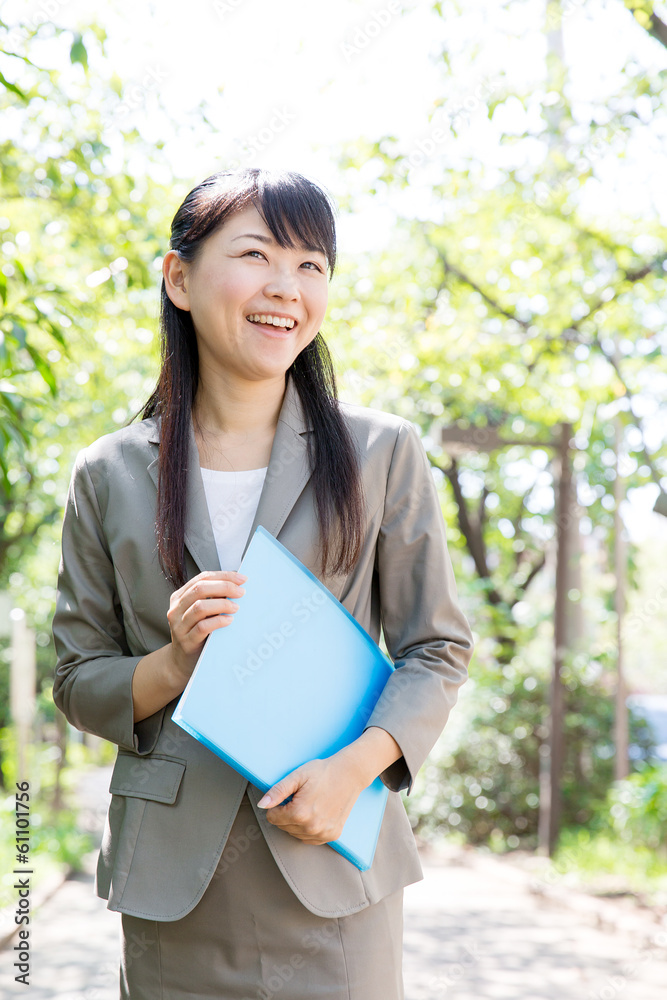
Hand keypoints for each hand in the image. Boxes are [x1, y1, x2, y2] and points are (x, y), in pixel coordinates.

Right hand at [166, 569, 246, 685]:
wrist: (182, 661)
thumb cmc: (196, 633)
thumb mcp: (200, 612)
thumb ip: (212, 598)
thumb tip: (237, 585)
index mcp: (180, 597)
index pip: (202, 578)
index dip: (223, 576)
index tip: (241, 579)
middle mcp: (176, 609)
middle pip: (200, 589)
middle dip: (224, 587)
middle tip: (241, 592)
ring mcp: (179, 625)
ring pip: (200, 607)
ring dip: (222, 604)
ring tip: (236, 607)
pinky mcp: (186, 641)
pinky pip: (202, 627)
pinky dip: (218, 621)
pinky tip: (229, 620)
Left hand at [256, 754, 367, 845]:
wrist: (349, 774)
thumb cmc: (323, 772)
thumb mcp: (297, 776)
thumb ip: (277, 792)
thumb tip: (262, 805)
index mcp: (299, 813)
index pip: (273, 818)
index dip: (277, 805)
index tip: (289, 796)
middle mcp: (311, 827)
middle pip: (284, 827)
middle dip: (286, 813)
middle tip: (300, 797)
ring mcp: (323, 833)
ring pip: (296, 834)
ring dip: (297, 822)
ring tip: (309, 804)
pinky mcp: (332, 835)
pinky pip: (310, 838)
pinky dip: (308, 828)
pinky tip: (316, 813)